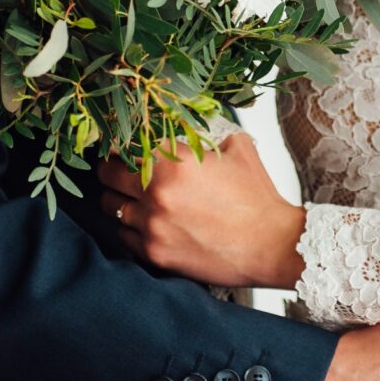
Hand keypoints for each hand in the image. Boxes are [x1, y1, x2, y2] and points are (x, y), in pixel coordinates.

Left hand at [97, 133, 305, 287]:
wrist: (271, 244)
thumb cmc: (256, 197)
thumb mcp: (237, 148)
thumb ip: (207, 134)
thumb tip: (192, 127)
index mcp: (173, 160)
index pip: (124, 144)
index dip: (118, 143)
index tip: (119, 146)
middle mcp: (155, 191)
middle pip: (108, 175)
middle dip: (110, 170)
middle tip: (116, 170)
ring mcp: (152, 224)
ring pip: (111, 207)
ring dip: (118, 199)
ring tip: (129, 198)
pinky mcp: (155, 253)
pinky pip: (124, 236)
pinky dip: (129, 227)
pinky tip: (142, 222)